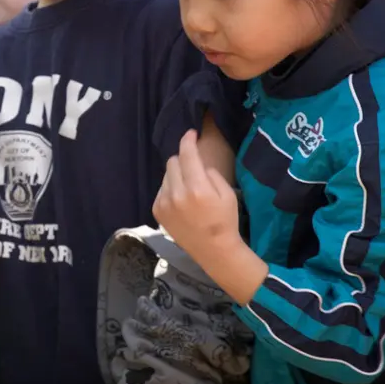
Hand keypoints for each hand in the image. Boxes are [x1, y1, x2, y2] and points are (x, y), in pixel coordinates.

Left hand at [153, 129, 240, 256]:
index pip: (187, 154)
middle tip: (193, 170)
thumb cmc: (224, 220)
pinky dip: (170, 189)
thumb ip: (210, 173)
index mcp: (197, 188)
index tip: (191, 133)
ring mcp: (164, 203)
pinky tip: (181, 201)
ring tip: (188, 190)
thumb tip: (198, 163)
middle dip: (183, 160)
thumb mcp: (227, 193)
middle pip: (173, 161)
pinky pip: (161, 189)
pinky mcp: (157, 210)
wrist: (213, 250)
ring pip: (166, 175)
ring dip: (176, 175)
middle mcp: (177, 193)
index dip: (188, 140)